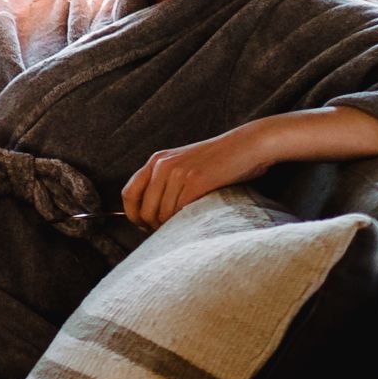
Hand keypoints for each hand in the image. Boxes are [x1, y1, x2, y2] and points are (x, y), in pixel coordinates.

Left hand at [119, 122, 281, 226]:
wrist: (248, 145)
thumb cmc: (220, 161)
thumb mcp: (184, 164)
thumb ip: (166, 181)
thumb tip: (151, 214)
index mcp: (156, 160)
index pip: (128, 194)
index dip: (133, 215)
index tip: (143, 226)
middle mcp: (162, 165)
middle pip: (144, 210)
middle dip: (152, 226)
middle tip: (166, 233)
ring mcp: (178, 172)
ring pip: (161, 214)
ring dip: (170, 227)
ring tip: (183, 228)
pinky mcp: (195, 181)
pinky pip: (179, 211)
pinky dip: (184, 222)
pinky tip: (194, 222)